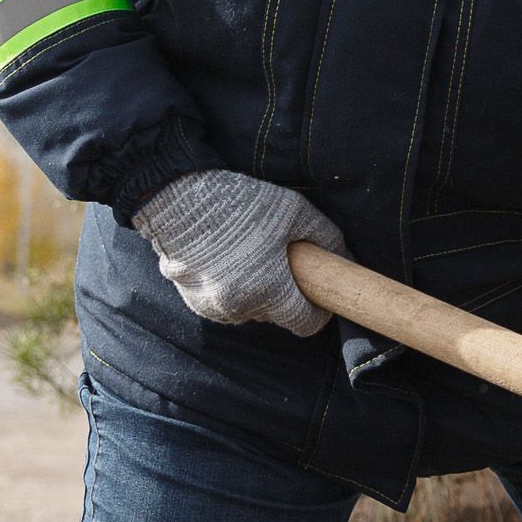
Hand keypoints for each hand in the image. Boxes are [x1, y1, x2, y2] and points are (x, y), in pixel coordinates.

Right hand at [131, 170, 344, 337]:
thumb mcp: (294, 211)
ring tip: (250, 254)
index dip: (318, 311)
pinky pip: (224, 304)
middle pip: (277, 315)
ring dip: (256, 292)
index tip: (320, 294)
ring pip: (250, 310)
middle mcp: (239, 307)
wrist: (177, 197)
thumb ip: (327, 237)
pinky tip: (226, 260)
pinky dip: (231, 289)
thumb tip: (344, 258)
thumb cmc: (239, 202)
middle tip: (282, 260)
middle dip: (285, 293)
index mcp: (268, 291)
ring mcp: (212, 307)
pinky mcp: (191, 301)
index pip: (306, 324)